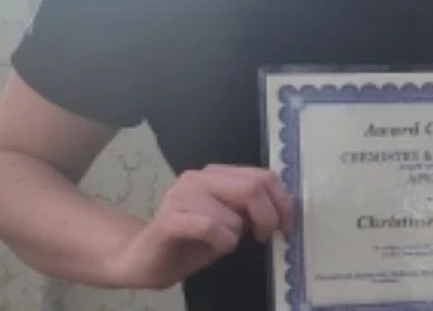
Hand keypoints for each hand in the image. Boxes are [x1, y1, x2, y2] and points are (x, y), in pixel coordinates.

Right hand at [106, 164, 291, 289]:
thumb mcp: (231, 223)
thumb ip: (251, 209)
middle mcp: (199, 177)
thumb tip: (280, 209)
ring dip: (238, 234)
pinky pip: (211, 227)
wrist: (144, 261)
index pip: (262, 176)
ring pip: (233, 211)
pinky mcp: (169, 219)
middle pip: (252, 187)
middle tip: (266, 235)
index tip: (287, 223)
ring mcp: (182, 195)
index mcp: (217, 174)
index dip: (282, 199)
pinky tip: (217, 247)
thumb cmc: (191, 242)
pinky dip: (223, 241)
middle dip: (268, 216)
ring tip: (226, 242)